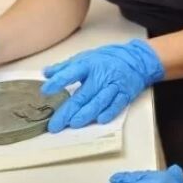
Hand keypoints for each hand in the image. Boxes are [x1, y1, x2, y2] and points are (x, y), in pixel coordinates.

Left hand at [41, 39, 163, 130]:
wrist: (136, 60)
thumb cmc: (106, 60)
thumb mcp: (85, 58)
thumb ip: (65, 67)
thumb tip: (45, 73)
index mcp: (89, 65)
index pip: (72, 72)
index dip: (59, 80)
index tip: (46, 90)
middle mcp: (101, 76)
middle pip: (83, 95)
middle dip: (68, 110)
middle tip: (55, 124)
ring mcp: (114, 86)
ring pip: (99, 102)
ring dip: (86, 114)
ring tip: (73, 124)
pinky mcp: (125, 94)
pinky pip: (116, 105)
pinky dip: (108, 113)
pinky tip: (99, 120)